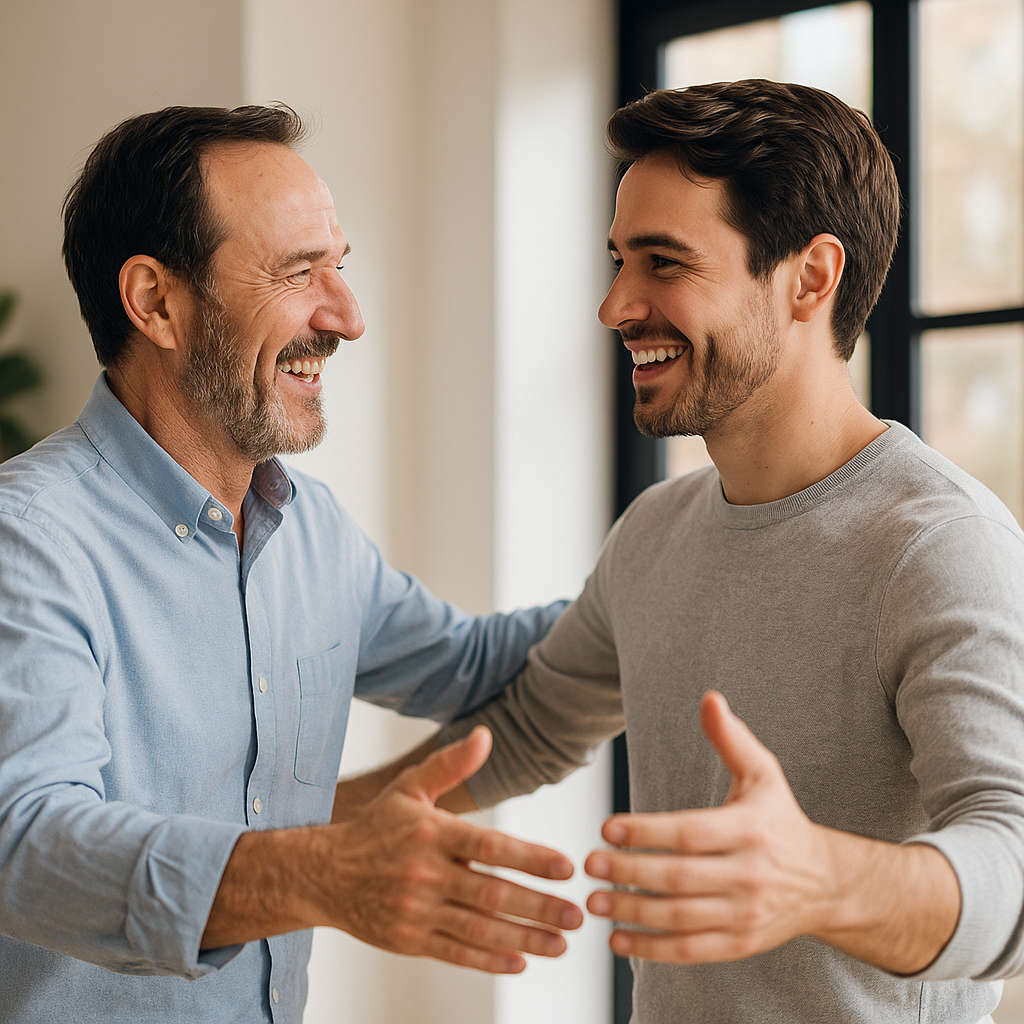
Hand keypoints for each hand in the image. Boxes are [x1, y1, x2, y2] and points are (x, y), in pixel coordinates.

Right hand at [324, 726, 582, 972]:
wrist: (323, 874)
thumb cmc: (374, 828)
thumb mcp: (410, 787)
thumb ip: (451, 763)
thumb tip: (485, 735)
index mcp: (432, 833)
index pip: (489, 847)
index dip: (530, 858)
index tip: (565, 867)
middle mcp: (425, 874)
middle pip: (491, 894)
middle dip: (539, 906)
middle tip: (576, 913)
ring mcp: (416, 910)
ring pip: (479, 929)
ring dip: (524, 938)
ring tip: (560, 943)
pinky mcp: (409, 940)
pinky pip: (455, 953)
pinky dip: (489, 960)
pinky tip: (519, 961)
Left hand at [583, 692, 959, 972]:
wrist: (826, 884)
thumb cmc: (780, 822)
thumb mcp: (763, 775)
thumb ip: (731, 739)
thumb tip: (709, 698)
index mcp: (749, 830)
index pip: (690, 833)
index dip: (647, 831)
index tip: (607, 826)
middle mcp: (749, 875)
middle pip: (679, 877)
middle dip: (630, 872)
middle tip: (589, 864)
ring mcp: (745, 914)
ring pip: (680, 917)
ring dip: (632, 912)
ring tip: (593, 902)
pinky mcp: (740, 944)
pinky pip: (691, 950)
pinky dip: (652, 949)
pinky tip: (618, 939)